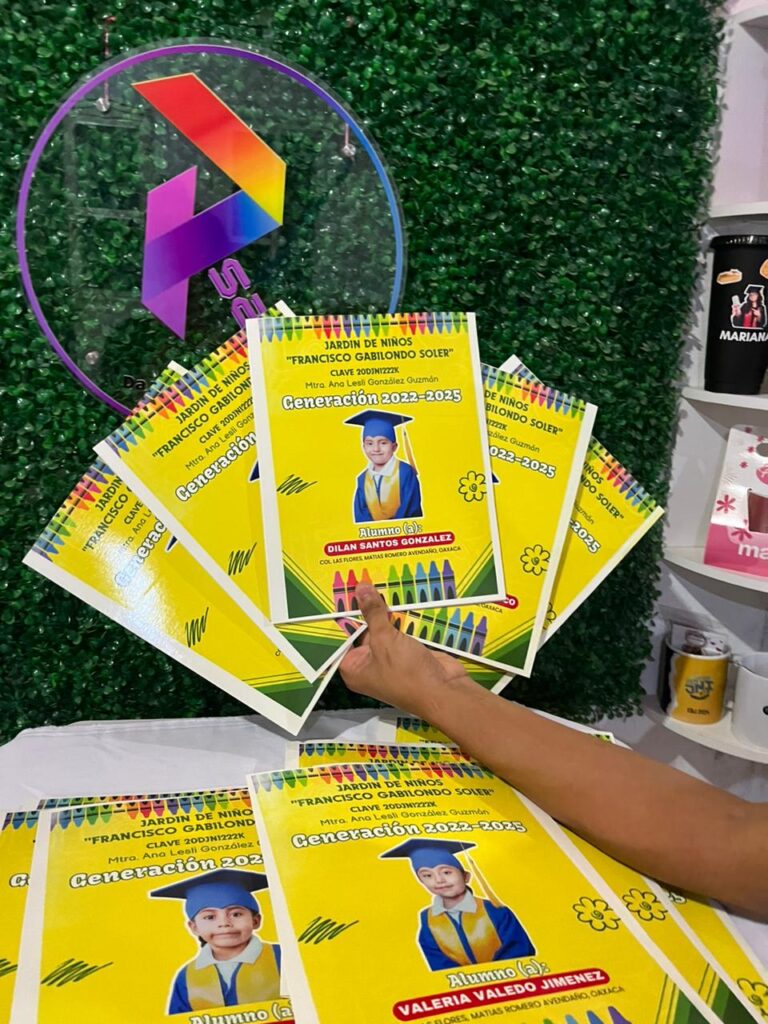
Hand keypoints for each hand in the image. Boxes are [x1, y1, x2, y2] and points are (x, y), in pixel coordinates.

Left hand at [339, 584, 471, 717]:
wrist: (443, 690)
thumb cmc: (405, 672)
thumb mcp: (385, 640)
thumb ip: (373, 613)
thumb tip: (360, 588)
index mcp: (354, 668)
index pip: (341, 639)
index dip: (342, 616)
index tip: (341, 592)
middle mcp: (369, 663)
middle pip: (362, 631)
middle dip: (365, 610)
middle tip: (361, 581)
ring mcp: (390, 657)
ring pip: (383, 629)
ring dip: (384, 612)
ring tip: (378, 583)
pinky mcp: (407, 652)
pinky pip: (399, 631)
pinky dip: (400, 617)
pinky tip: (399, 597)